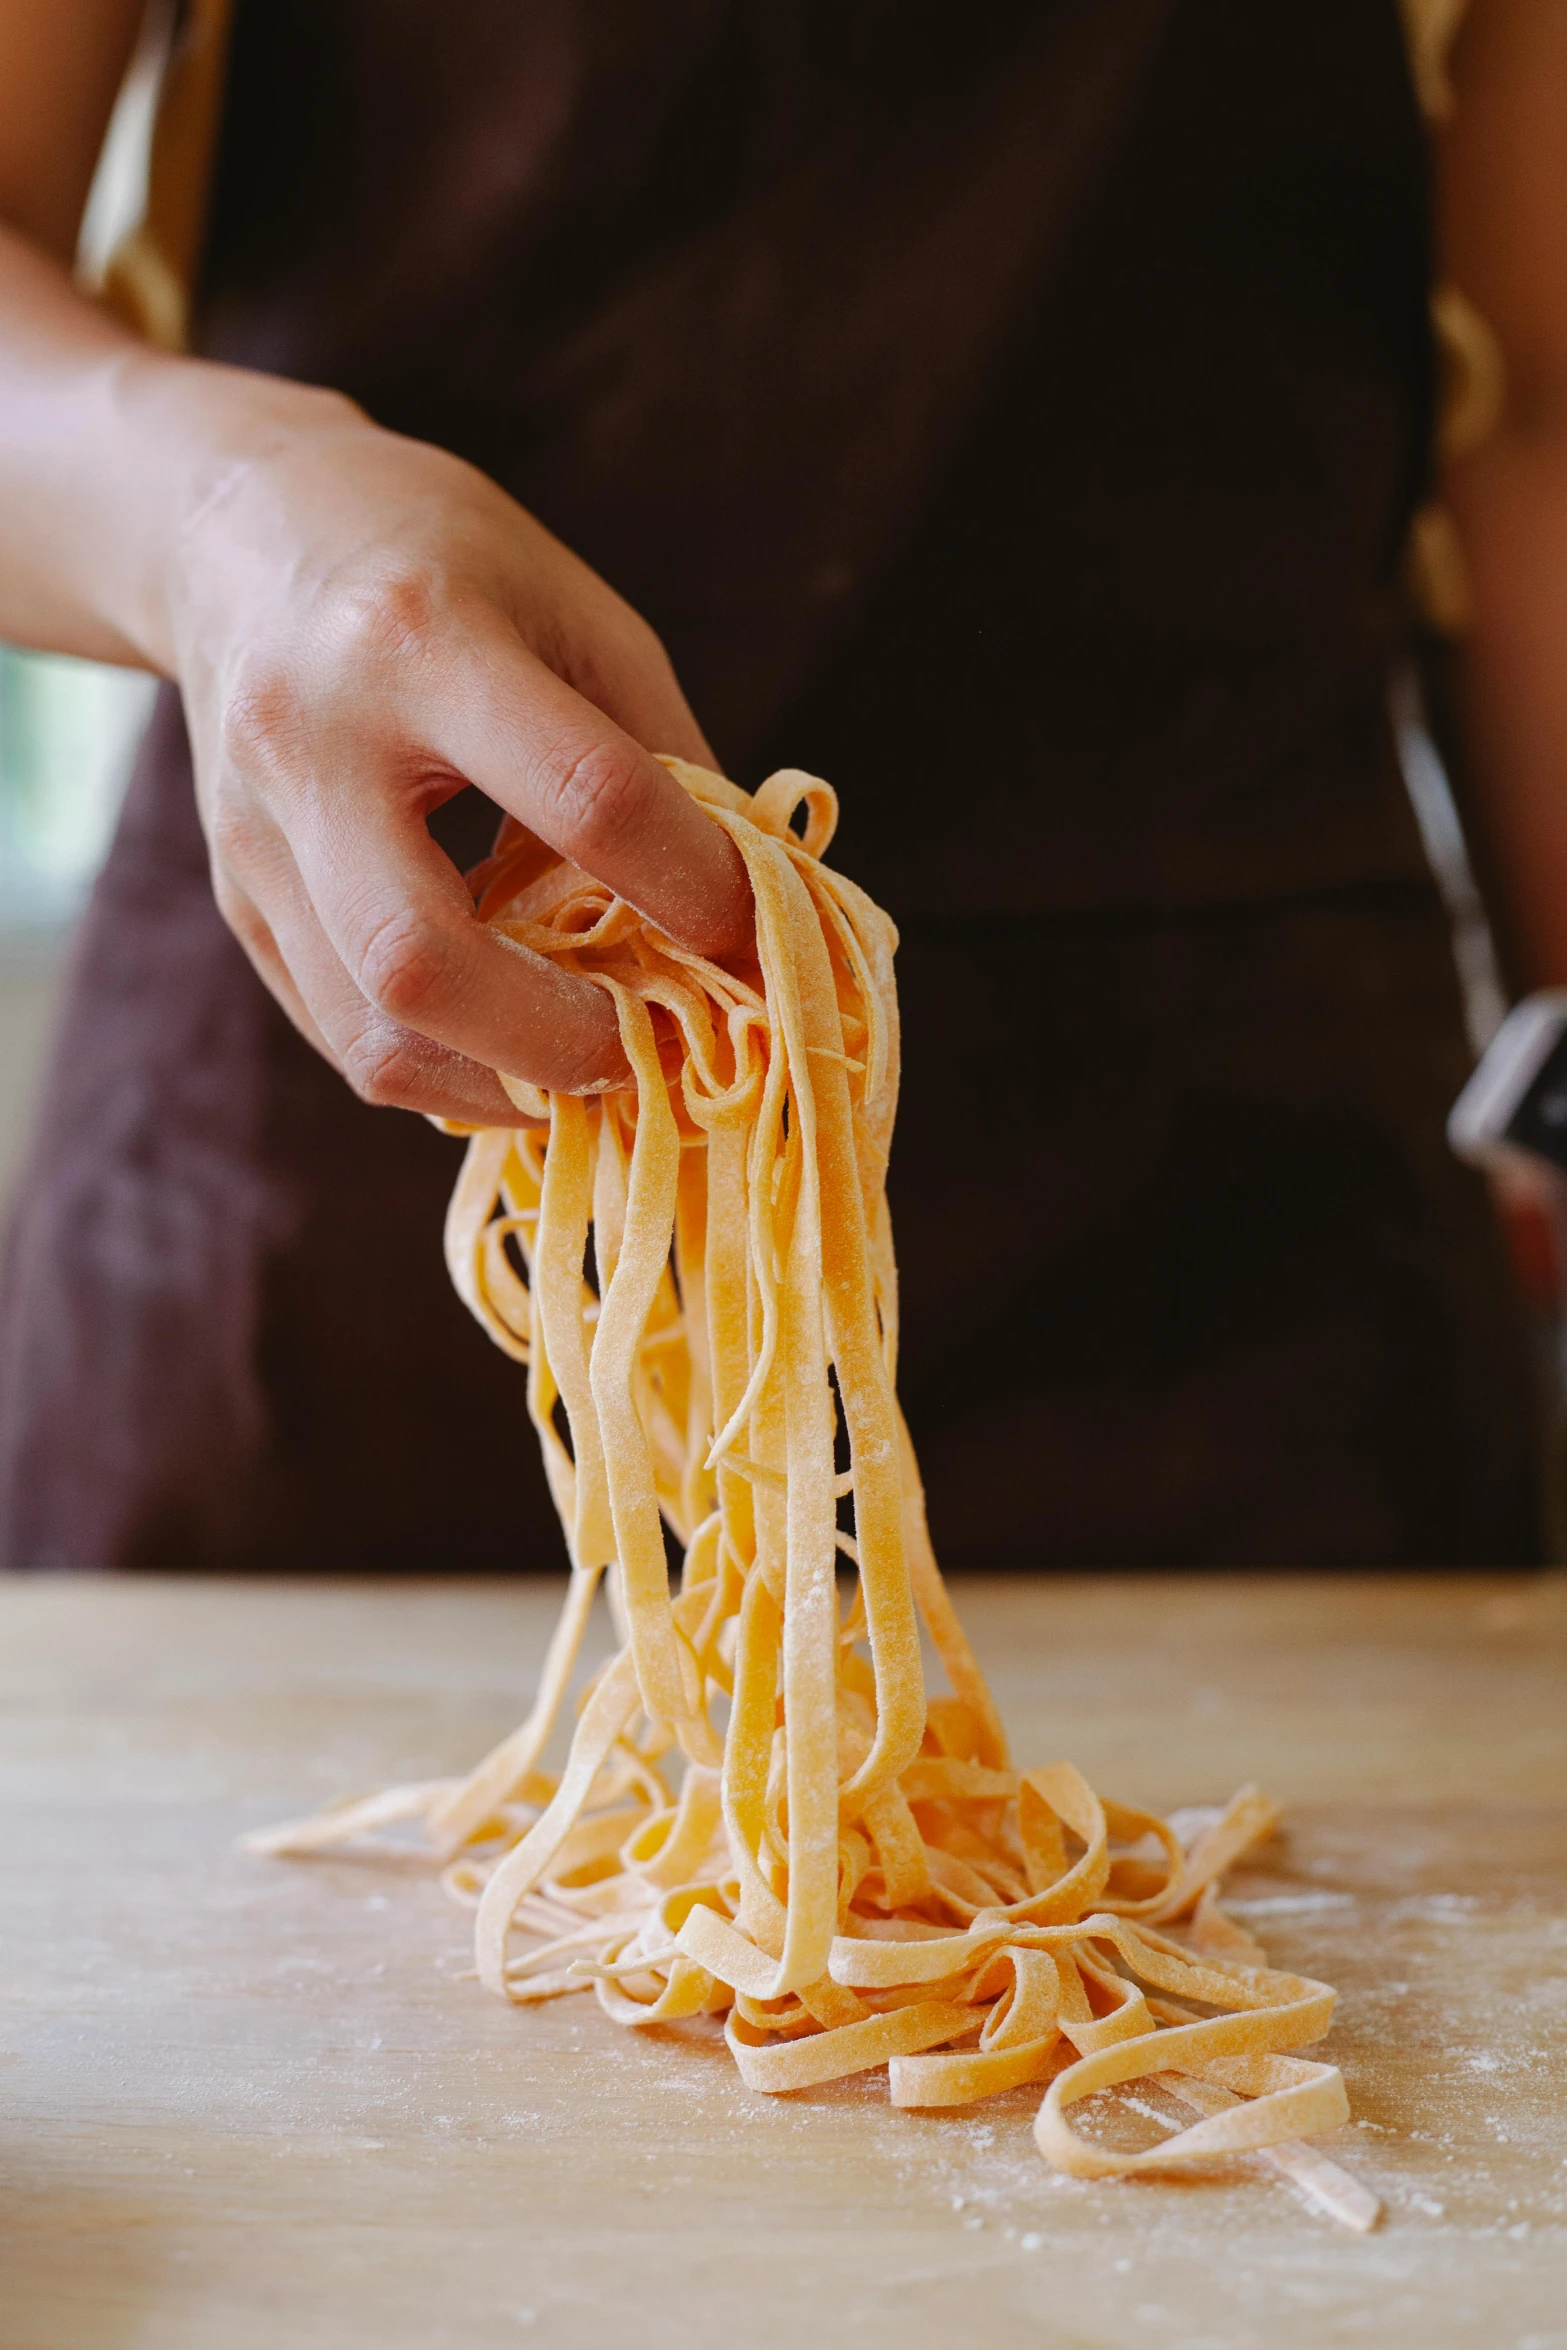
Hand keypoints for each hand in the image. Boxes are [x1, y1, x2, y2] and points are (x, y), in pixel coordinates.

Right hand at [163, 391, 749, 1124]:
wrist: (240, 531)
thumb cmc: (444, 565)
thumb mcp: (579, 615)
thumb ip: (665, 761)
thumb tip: (754, 917)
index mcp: (422, 636)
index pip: (587, 797)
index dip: (692, 887)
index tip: (751, 936)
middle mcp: (313, 742)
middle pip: (423, 961)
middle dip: (563, 1040)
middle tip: (651, 1049)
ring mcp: (254, 835)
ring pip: (369, 1033)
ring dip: (503, 1084)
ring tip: (591, 1067)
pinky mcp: (237, 898)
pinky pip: (343, 1033)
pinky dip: (449, 1067)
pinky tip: (516, 1046)